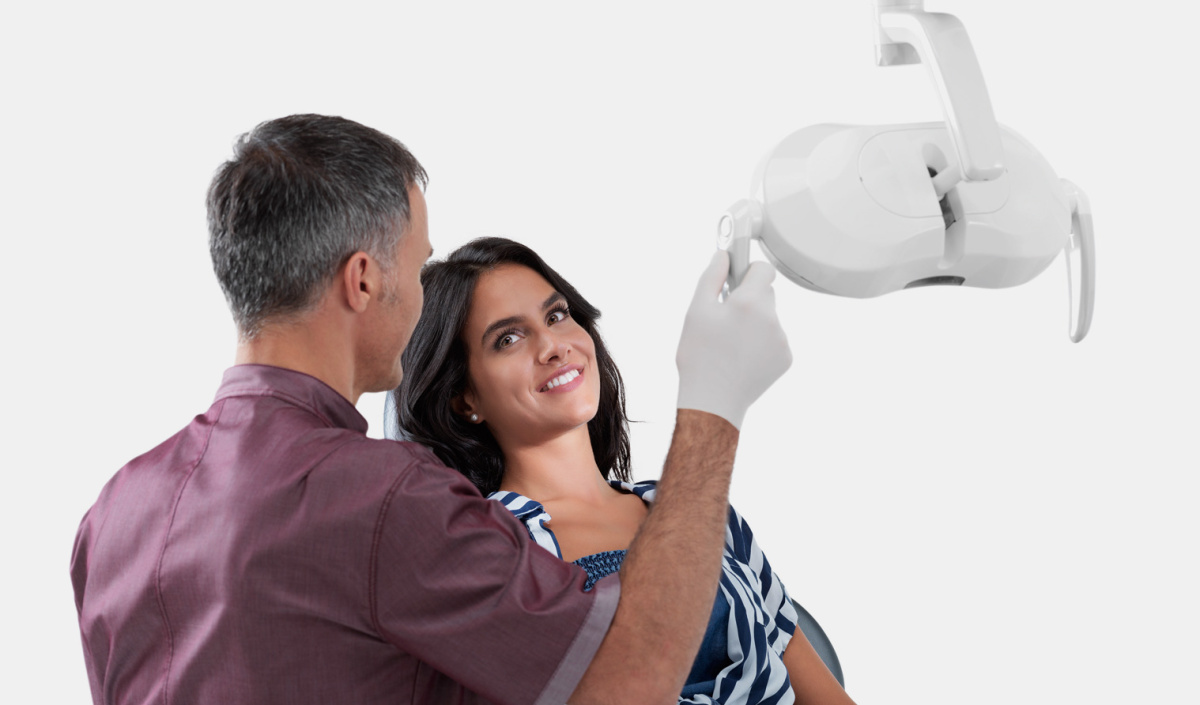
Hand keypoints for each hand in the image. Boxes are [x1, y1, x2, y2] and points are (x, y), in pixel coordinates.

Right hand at [676, 250, 791, 428]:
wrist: (714, 400)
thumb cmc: (700, 356)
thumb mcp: (697, 311)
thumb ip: (712, 277)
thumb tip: (722, 255)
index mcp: (750, 302)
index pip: (763, 269)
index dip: (748, 270)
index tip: (736, 277)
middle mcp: (772, 318)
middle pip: (765, 293)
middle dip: (748, 298)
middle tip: (725, 315)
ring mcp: (782, 340)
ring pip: (769, 318)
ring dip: (754, 322)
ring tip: (731, 342)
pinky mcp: (785, 358)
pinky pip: (774, 339)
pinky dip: (760, 343)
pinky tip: (741, 356)